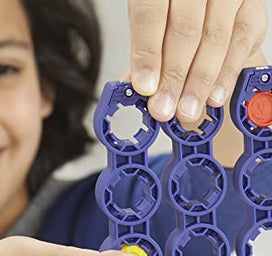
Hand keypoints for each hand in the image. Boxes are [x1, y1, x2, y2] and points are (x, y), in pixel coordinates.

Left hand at [126, 0, 267, 123]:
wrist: (203, 1)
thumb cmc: (171, 11)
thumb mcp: (150, 20)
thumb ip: (145, 48)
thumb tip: (139, 88)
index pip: (150, 14)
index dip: (147, 54)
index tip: (145, 88)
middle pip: (184, 31)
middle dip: (173, 78)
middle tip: (164, 109)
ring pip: (214, 39)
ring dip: (199, 82)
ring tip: (187, 110)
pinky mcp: (252, 6)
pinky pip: (241, 42)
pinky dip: (226, 74)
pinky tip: (213, 96)